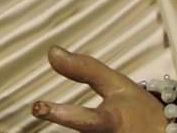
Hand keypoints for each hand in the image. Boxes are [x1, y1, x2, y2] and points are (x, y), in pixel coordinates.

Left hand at [29, 46, 164, 132]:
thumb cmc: (139, 111)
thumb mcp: (116, 85)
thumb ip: (83, 69)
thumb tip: (51, 51)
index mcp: (113, 122)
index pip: (85, 118)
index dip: (60, 113)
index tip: (37, 107)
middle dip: (71, 123)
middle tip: (75, 116)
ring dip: (86, 131)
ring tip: (99, 122)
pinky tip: (104, 129)